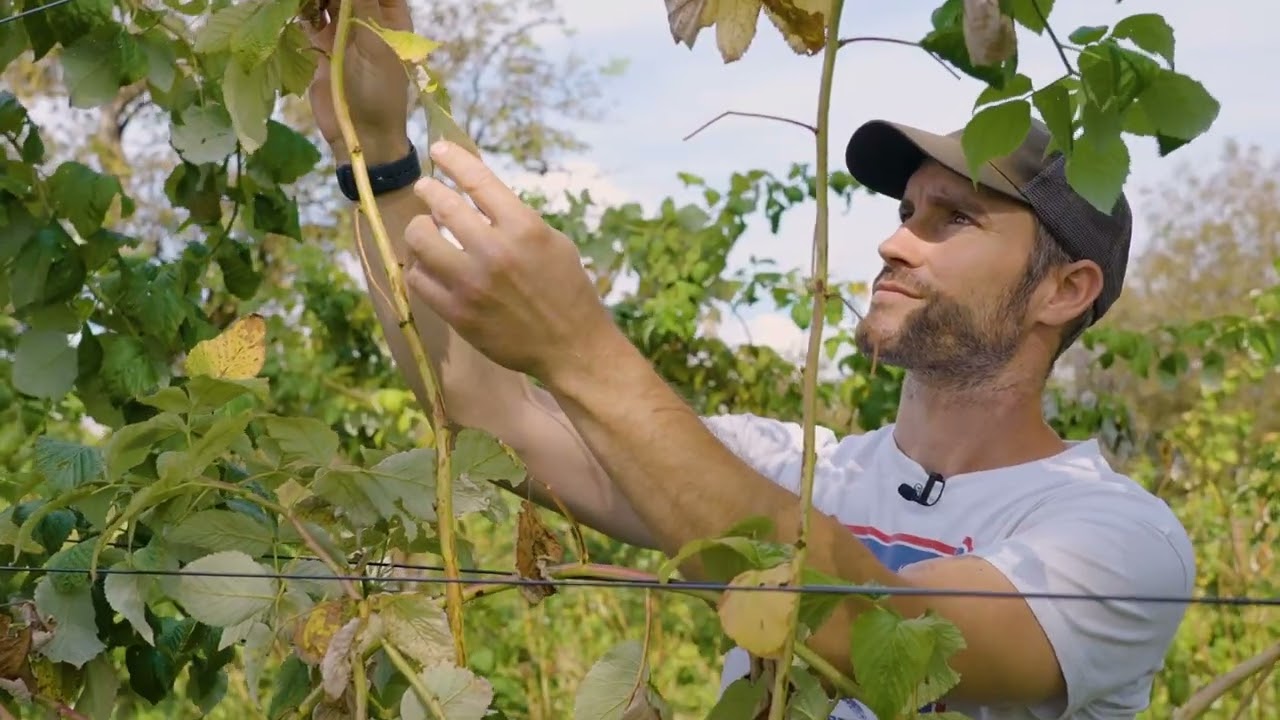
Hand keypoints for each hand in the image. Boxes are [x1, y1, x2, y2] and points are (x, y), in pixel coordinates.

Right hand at [305, 0, 412, 163]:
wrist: (360, 132)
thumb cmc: (378, 90)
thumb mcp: (374, 43)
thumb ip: (361, 4)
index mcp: (390, 18)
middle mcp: (367, 20)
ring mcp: (344, 32)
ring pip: (327, 1)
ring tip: (310, 2)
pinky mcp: (322, 46)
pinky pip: (310, 18)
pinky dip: (302, 10)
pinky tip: (296, 7)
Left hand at [402, 141, 618, 380]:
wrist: (570, 346)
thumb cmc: (567, 291)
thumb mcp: (553, 242)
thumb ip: (515, 219)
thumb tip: (477, 197)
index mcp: (524, 228)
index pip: (477, 180)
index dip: (453, 158)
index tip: (439, 149)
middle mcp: (495, 251)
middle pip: (441, 205)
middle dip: (428, 191)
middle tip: (425, 189)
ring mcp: (472, 283)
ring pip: (420, 240)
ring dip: (418, 229)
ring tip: (424, 231)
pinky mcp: (458, 313)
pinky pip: (418, 280)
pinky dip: (419, 267)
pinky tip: (426, 266)